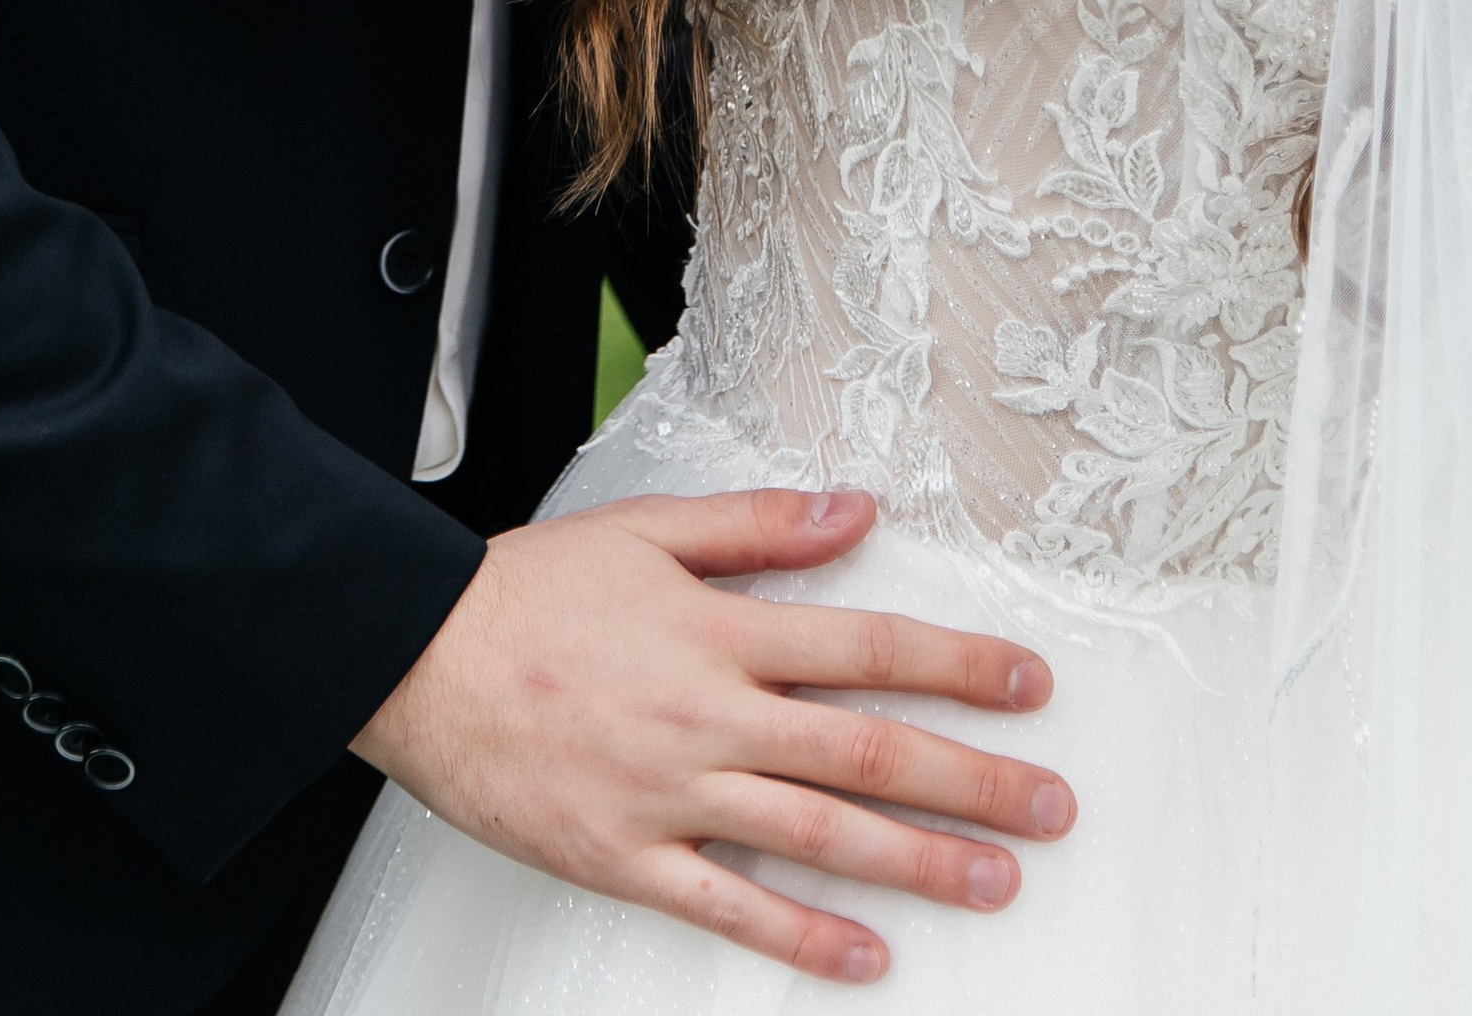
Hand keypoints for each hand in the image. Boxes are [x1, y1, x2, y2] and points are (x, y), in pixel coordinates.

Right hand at [353, 488, 1069, 986]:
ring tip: (997, 883)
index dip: (958, 665)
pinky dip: (803, 940)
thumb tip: (856, 512)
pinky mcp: (625, 857)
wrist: (418, 656)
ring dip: (918, 863)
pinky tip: (869, 959)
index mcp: (719, 629)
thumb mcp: (647, 528)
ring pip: (817, 838)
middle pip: (866, 752)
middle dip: (973, 780)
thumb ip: (757, 526)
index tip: (1030, 685)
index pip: (867, 647)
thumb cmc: (529, 589)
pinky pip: (729, 909)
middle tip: (1053, 808)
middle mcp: (709, 715)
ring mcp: (670, 795)